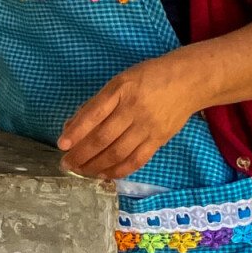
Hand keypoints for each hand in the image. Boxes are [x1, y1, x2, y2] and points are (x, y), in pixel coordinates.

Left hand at [57, 54, 200, 179]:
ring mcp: (148, 127)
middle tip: (67, 164)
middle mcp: (134, 110)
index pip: (94, 114)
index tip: (62, 144)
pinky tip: (104, 174)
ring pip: (118, 152)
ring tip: (81, 171)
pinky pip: (137, 160)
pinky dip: (119, 170)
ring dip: (96, 165)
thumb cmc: (148, 78)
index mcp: (120, 90)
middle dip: (82, 154)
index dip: (77, 131)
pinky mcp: (159, 140)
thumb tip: (71, 127)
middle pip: (104, 138)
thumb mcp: (119, 82)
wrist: (189, 81)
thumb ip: (96, 104)